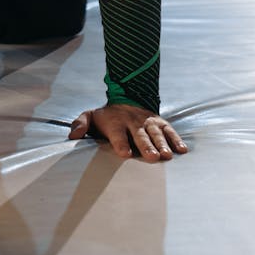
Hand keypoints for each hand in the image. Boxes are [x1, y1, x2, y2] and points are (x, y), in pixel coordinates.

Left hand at [68, 103, 187, 161]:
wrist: (126, 98)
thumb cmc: (107, 117)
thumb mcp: (91, 116)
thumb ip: (80, 124)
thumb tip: (72, 136)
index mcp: (116, 123)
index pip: (118, 134)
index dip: (121, 143)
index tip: (124, 153)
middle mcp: (133, 122)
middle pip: (140, 134)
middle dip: (146, 145)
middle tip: (152, 157)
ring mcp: (148, 121)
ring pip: (156, 133)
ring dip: (162, 144)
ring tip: (167, 156)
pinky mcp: (160, 122)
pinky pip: (169, 130)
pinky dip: (176, 139)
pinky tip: (182, 150)